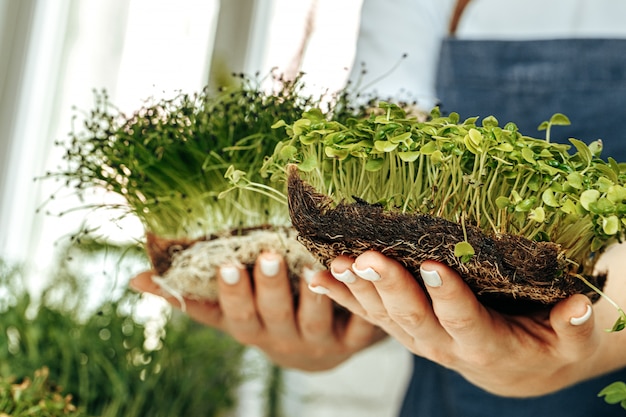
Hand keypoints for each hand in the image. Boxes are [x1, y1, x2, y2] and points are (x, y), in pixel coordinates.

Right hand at [130, 252, 385, 370]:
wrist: (321, 347)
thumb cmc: (267, 318)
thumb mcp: (229, 312)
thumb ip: (191, 296)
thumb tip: (135, 280)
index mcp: (254, 331)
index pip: (237, 317)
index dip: (232, 294)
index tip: (226, 264)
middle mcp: (285, 341)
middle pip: (276, 317)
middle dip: (269, 288)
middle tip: (266, 255)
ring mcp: (321, 342)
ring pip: (317, 320)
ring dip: (315, 295)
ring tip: (312, 266)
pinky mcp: (356, 338)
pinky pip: (360, 325)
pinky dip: (360, 305)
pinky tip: (358, 277)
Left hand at [307, 249, 625, 395]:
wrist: (513, 367)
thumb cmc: (545, 344)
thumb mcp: (569, 340)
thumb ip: (572, 326)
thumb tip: (580, 305)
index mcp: (485, 344)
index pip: (463, 319)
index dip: (448, 296)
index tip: (433, 265)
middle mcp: (442, 343)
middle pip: (411, 316)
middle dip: (388, 285)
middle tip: (367, 256)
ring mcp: (416, 337)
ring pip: (382, 315)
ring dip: (357, 290)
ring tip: (335, 263)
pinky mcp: (402, 327)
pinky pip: (367, 314)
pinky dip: (341, 296)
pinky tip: (317, 276)